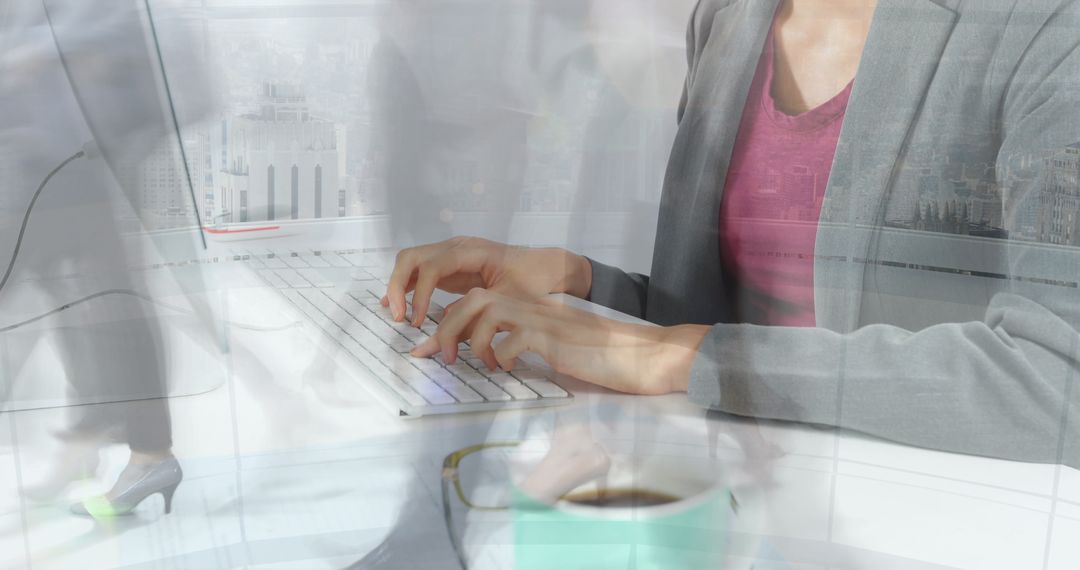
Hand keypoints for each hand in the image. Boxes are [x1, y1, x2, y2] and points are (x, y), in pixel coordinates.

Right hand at [383, 236, 591, 326]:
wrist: (545, 267)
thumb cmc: (531, 282)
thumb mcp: (507, 302)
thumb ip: (475, 318)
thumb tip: (446, 336)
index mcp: (471, 251)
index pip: (432, 266)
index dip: (420, 294)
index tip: (418, 321)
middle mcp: (456, 246)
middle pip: (411, 257)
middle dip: (397, 286)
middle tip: (398, 317)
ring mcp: (451, 253)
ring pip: (411, 262)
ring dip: (398, 286)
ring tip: (396, 315)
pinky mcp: (450, 266)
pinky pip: (420, 271)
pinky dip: (407, 287)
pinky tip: (399, 307)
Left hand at [411, 288, 709, 395]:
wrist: (641, 356)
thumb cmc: (600, 357)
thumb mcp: (553, 348)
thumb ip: (522, 346)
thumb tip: (488, 360)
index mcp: (529, 308)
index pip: (477, 301)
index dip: (446, 323)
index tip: (423, 350)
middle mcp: (532, 307)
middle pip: (473, 299)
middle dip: (446, 328)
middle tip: (436, 357)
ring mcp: (543, 320)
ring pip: (487, 309)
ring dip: (470, 340)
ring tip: (474, 364)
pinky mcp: (555, 339)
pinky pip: (513, 339)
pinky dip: (501, 354)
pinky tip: (507, 368)